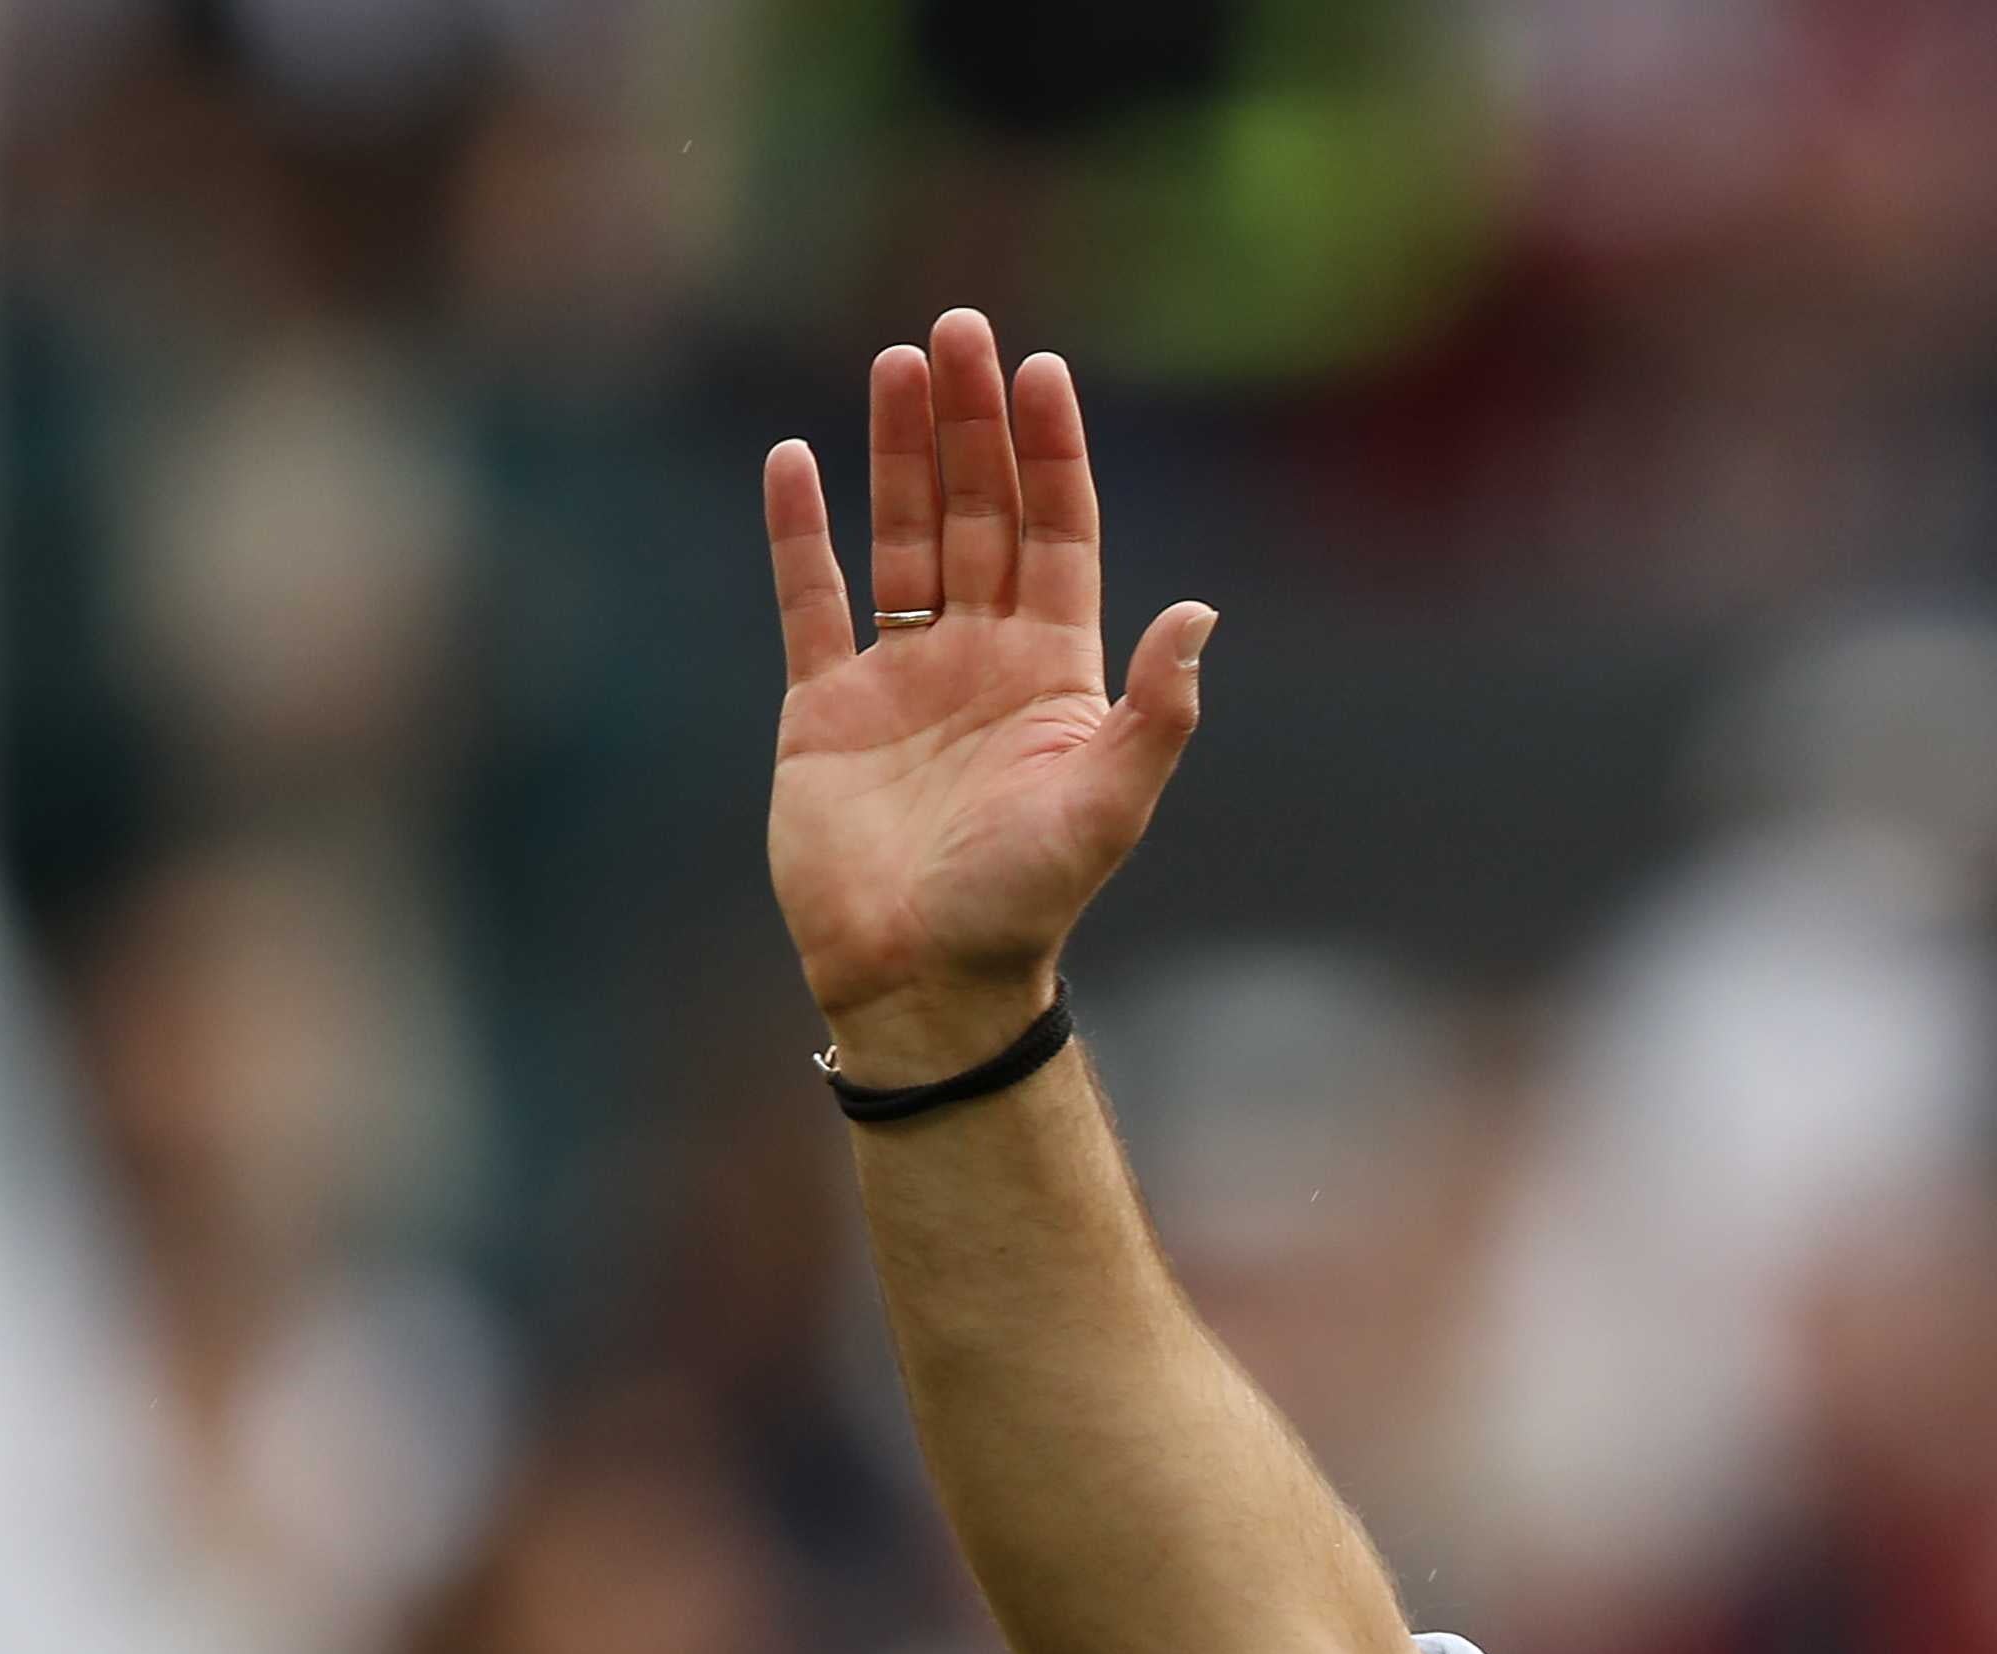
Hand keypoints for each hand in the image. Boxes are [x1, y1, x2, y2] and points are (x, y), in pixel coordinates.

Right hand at [762, 311, 1211, 1074]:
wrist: (920, 980)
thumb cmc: (1022, 903)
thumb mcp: (1108, 803)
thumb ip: (1157, 708)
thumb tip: (1203, 612)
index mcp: (1055, 674)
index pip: (1057, 535)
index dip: (1051, 454)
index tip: (1042, 373)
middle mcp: (981, 660)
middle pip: (979, 514)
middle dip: (972, 424)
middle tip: (959, 329)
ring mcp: (900, 678)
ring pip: (901, 537)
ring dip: (900, 453)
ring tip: (896, 365)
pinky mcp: (823, 707)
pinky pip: (811, 600)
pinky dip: (800, 532)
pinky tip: (793, 457)